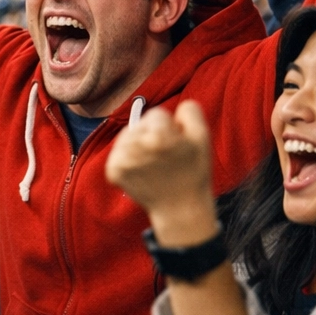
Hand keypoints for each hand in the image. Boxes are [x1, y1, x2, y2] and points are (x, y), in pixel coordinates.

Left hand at [106, 100, 218, 246]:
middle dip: (151, 135)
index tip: (176, 144)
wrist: (179, 208)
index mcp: (159, 136)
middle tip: (165, 157)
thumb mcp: (202, 137)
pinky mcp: (113, 171)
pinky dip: (128, 159)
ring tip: (154, 164)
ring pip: (127, 136)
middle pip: (139, 124)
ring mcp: (121, 160)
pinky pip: (119, 152)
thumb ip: (190, 111)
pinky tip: (142, 171)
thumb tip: (174, 105)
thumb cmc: (193, 171)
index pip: (156, 114)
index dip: (169, 127)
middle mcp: (136, 146)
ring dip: (139, 145)